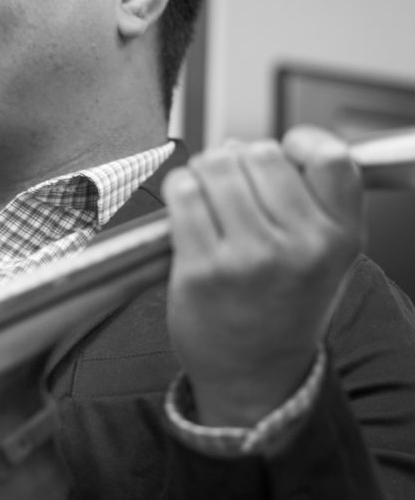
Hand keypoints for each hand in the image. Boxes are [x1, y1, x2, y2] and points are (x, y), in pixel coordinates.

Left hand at [162, 126, 362, 426]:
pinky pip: (182, 194)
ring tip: (207, 193)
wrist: (256, 375)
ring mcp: (249, 258)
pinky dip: (179, 188)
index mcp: (339, 238)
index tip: (283, 151)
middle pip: (260, 153)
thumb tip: (261, 145)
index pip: (330, 157)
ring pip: (217, 167)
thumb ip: (311, 200)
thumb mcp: (325, 256)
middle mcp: (299, 247)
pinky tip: (186, 205)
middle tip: (232, 183)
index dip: (299, 142)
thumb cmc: (283, 307)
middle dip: (239, 158)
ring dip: (205, 170)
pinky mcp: (202, 268)